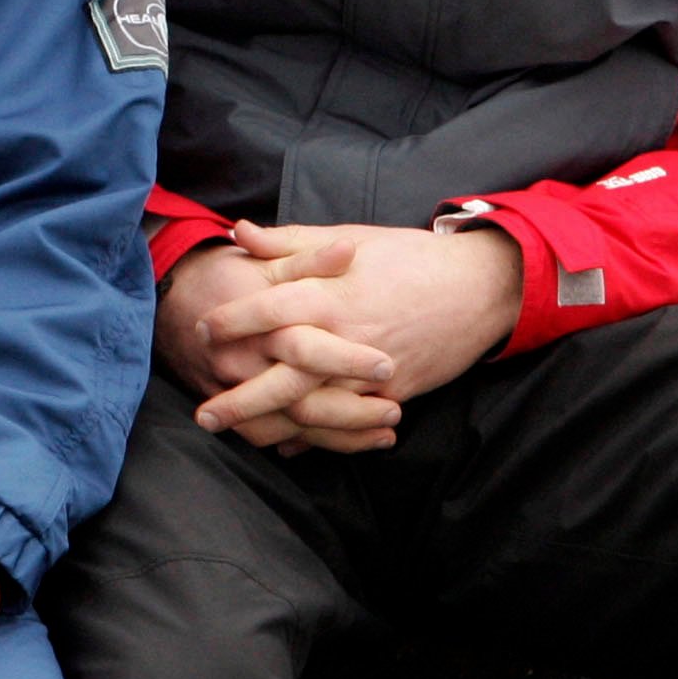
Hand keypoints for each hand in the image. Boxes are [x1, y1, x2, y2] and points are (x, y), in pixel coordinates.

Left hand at [192, 221, 522, 444]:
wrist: (478, 287)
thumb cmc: (407, 257)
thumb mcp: (347, 237)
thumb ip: (289, 242)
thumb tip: (238, 233)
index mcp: (331, 294)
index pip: (268, 311)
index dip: (231, 322)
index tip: (200, 330)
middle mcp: (346, 338)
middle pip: (284, 378)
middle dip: (241, 399)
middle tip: (203, 415)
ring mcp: (372, 373)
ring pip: (314, 412)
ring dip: (273, 428)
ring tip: (238, 436)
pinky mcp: (393, 394)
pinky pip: (348, 425)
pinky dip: (316, 439)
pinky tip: (287, 445)